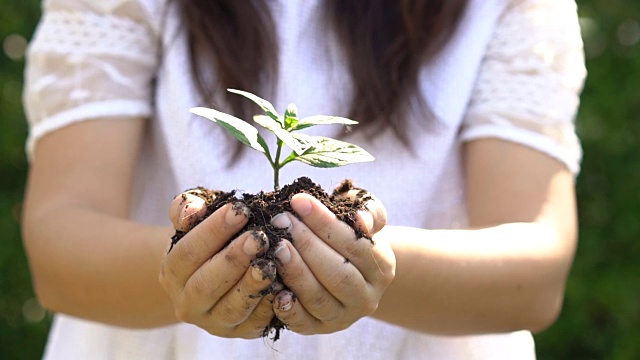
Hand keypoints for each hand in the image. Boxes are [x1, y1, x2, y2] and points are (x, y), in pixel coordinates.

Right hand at [159, 192, 276, 337]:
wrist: (215, 273)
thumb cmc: (209, 239)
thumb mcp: (195, 219)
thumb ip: (188, 208)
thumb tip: (193, 209)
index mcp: (172, 272)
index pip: (189, 251)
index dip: (214, 230)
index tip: (240, 210)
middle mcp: (187, 303)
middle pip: (207, 284)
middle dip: (234, 259)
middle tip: (259, 238)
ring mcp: (213, 322)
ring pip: (231, 308)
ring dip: (252, 285)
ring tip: (271, 262)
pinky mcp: (239, 332)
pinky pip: (254, 323)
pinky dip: (269, 305)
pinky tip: (283, 285)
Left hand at [270, 192, 394, 333]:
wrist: (346, 265)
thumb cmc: (349, 231)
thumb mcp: (364, 213)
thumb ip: (368, 211)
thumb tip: (360, 221)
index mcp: (382, 266)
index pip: (354, 244)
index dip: (325, 222)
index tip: (298, 201)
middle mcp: (366, 297)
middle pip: (338, 274)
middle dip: (307, 246)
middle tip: (281, 222)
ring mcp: (343, 317)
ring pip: (319, 299)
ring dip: (295, 272)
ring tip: (275, 247)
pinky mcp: (319, 329)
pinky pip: (303, 323)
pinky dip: (288, 307)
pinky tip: (273, 286)